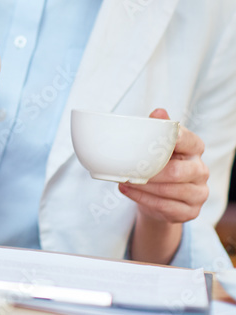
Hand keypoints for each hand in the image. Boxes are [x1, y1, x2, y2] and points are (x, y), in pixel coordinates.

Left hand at [120, 109, 209, 263]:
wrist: (158, 197)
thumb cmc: (158, 165)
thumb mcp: (158, 146)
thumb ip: (158, 129)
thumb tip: (158, 112)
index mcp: (194, 149)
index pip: (188, 141)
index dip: (173, 139)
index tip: (155, 139)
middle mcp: (201, 170)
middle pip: (176, 171)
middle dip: (149, 172)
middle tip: (128, 169)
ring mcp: (199, 193)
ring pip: (170, 191)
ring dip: (143, 187)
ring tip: (124, 180)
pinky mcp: (191, 211)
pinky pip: (166, 207)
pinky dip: (143, 199)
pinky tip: (128, 191)